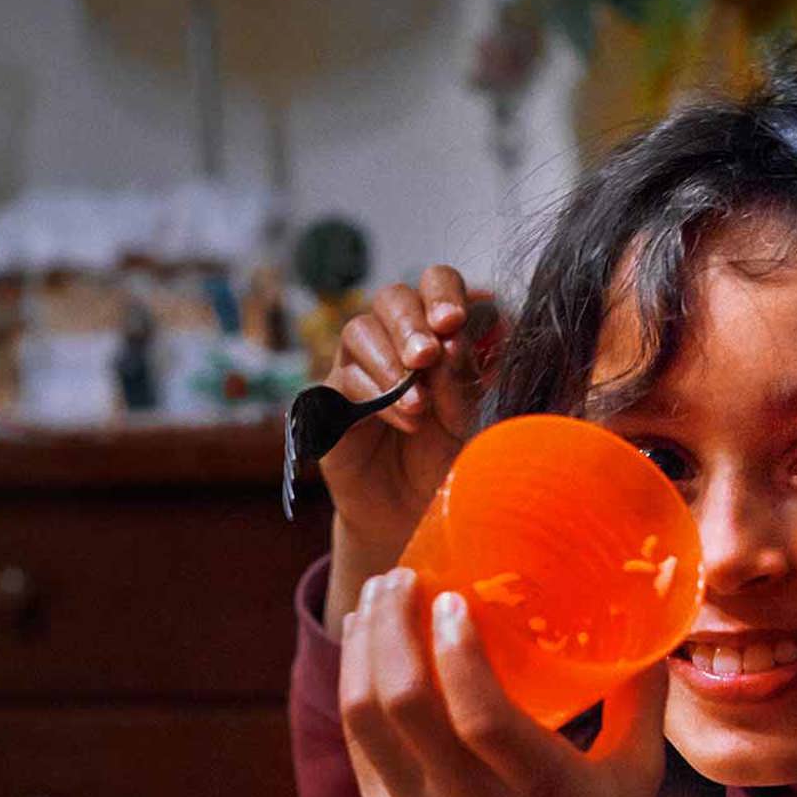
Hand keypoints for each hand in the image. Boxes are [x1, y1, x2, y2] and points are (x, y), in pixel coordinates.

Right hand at [321, 267, 506, 634]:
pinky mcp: (329, 399)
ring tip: (420, 405)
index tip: (454, 322)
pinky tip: (406, 420)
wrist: (413, 512)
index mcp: (436, 331)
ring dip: (392, 363)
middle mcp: (395, 340)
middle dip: (411, 322)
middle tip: (428, 355)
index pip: (436, 284)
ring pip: (360, 330)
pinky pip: (343, 378)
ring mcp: (358, 366)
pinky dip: (376, 396)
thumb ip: (460, 379)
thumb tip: (454, 340)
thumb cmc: (445, 458)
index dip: (443, 292)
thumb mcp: (466, 419)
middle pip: (392, 297)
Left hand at [340, 567, 665, 796]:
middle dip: (391, 626)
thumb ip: (641, 706)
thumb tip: (649, 631)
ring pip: (364, 718)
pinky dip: (355, 686)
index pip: (479, 713)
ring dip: (363, 648)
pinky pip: (358, 744)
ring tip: (374, 599)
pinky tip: (364, 651)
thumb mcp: (633, 784)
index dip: (455, 650)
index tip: (451, 597)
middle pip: (403, 703)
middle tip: (401, 578)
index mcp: (538, 791)